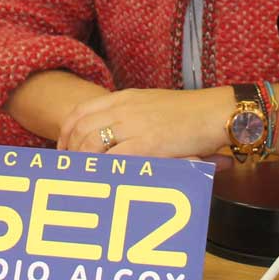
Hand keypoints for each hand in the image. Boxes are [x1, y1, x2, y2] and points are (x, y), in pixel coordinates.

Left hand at [56, 87, 239, 160]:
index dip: (66, 130)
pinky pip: (116, 157)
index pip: (82, 110)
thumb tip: (116, 137)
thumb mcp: (153, 105)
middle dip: (70, 150)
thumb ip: (133, 116)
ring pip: (92, 142)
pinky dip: (104, 170)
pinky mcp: (148, 143)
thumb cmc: (190, 113)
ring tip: (82, 178)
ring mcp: (134, 125)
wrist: (215, 111)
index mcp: (125, 98)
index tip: (63, 148)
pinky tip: (102, 181)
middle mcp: (124, 108)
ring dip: (83, 162)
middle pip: (81, 127)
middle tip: (70, 169)